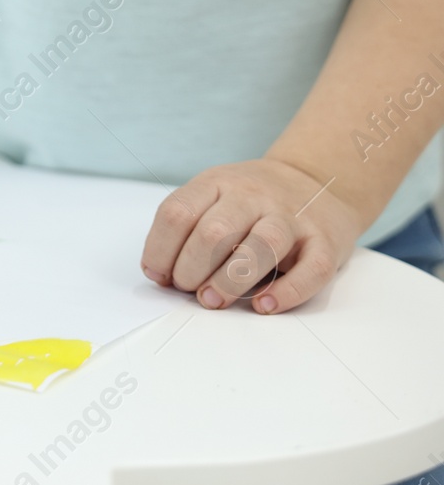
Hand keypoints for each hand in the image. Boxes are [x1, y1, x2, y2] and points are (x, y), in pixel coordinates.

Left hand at [140, 158, 365, 314]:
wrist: (317, 179)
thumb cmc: (252, 201)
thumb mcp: (212, 195)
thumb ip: (186, 227)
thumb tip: (159, 274)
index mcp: (217, 183)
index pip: (177, 213)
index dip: (160, 250)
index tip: (160, 275)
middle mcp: (254, 196)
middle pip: (215, 231)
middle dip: (191, 268)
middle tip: (189, 288)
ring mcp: (292, 217)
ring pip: (262, 246)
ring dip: (230, 281)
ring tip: (213, 300)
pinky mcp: (326, 241)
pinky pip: (312, 269)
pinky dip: (287, 292)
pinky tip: (263, 305)